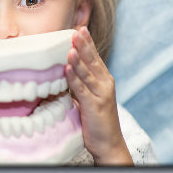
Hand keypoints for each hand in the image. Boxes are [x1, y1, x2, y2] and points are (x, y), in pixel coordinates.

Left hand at [64, 27, 132, 165]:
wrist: (109, 143)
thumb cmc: (96, 122)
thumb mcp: (87, 100)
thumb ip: (78, 87)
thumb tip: (63, 77)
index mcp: (104, 81)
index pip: (95, 58)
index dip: (87, 44)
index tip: (79, 29)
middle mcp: (105, 84)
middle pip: (93, 61)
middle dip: (83, 45)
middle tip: (76, 30)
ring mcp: (101, 94)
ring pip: (87, 73)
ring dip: (78, 59)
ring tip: (70, 46)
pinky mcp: (94, 105)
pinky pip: (81, 89)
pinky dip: (74, 78)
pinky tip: (67, 69)